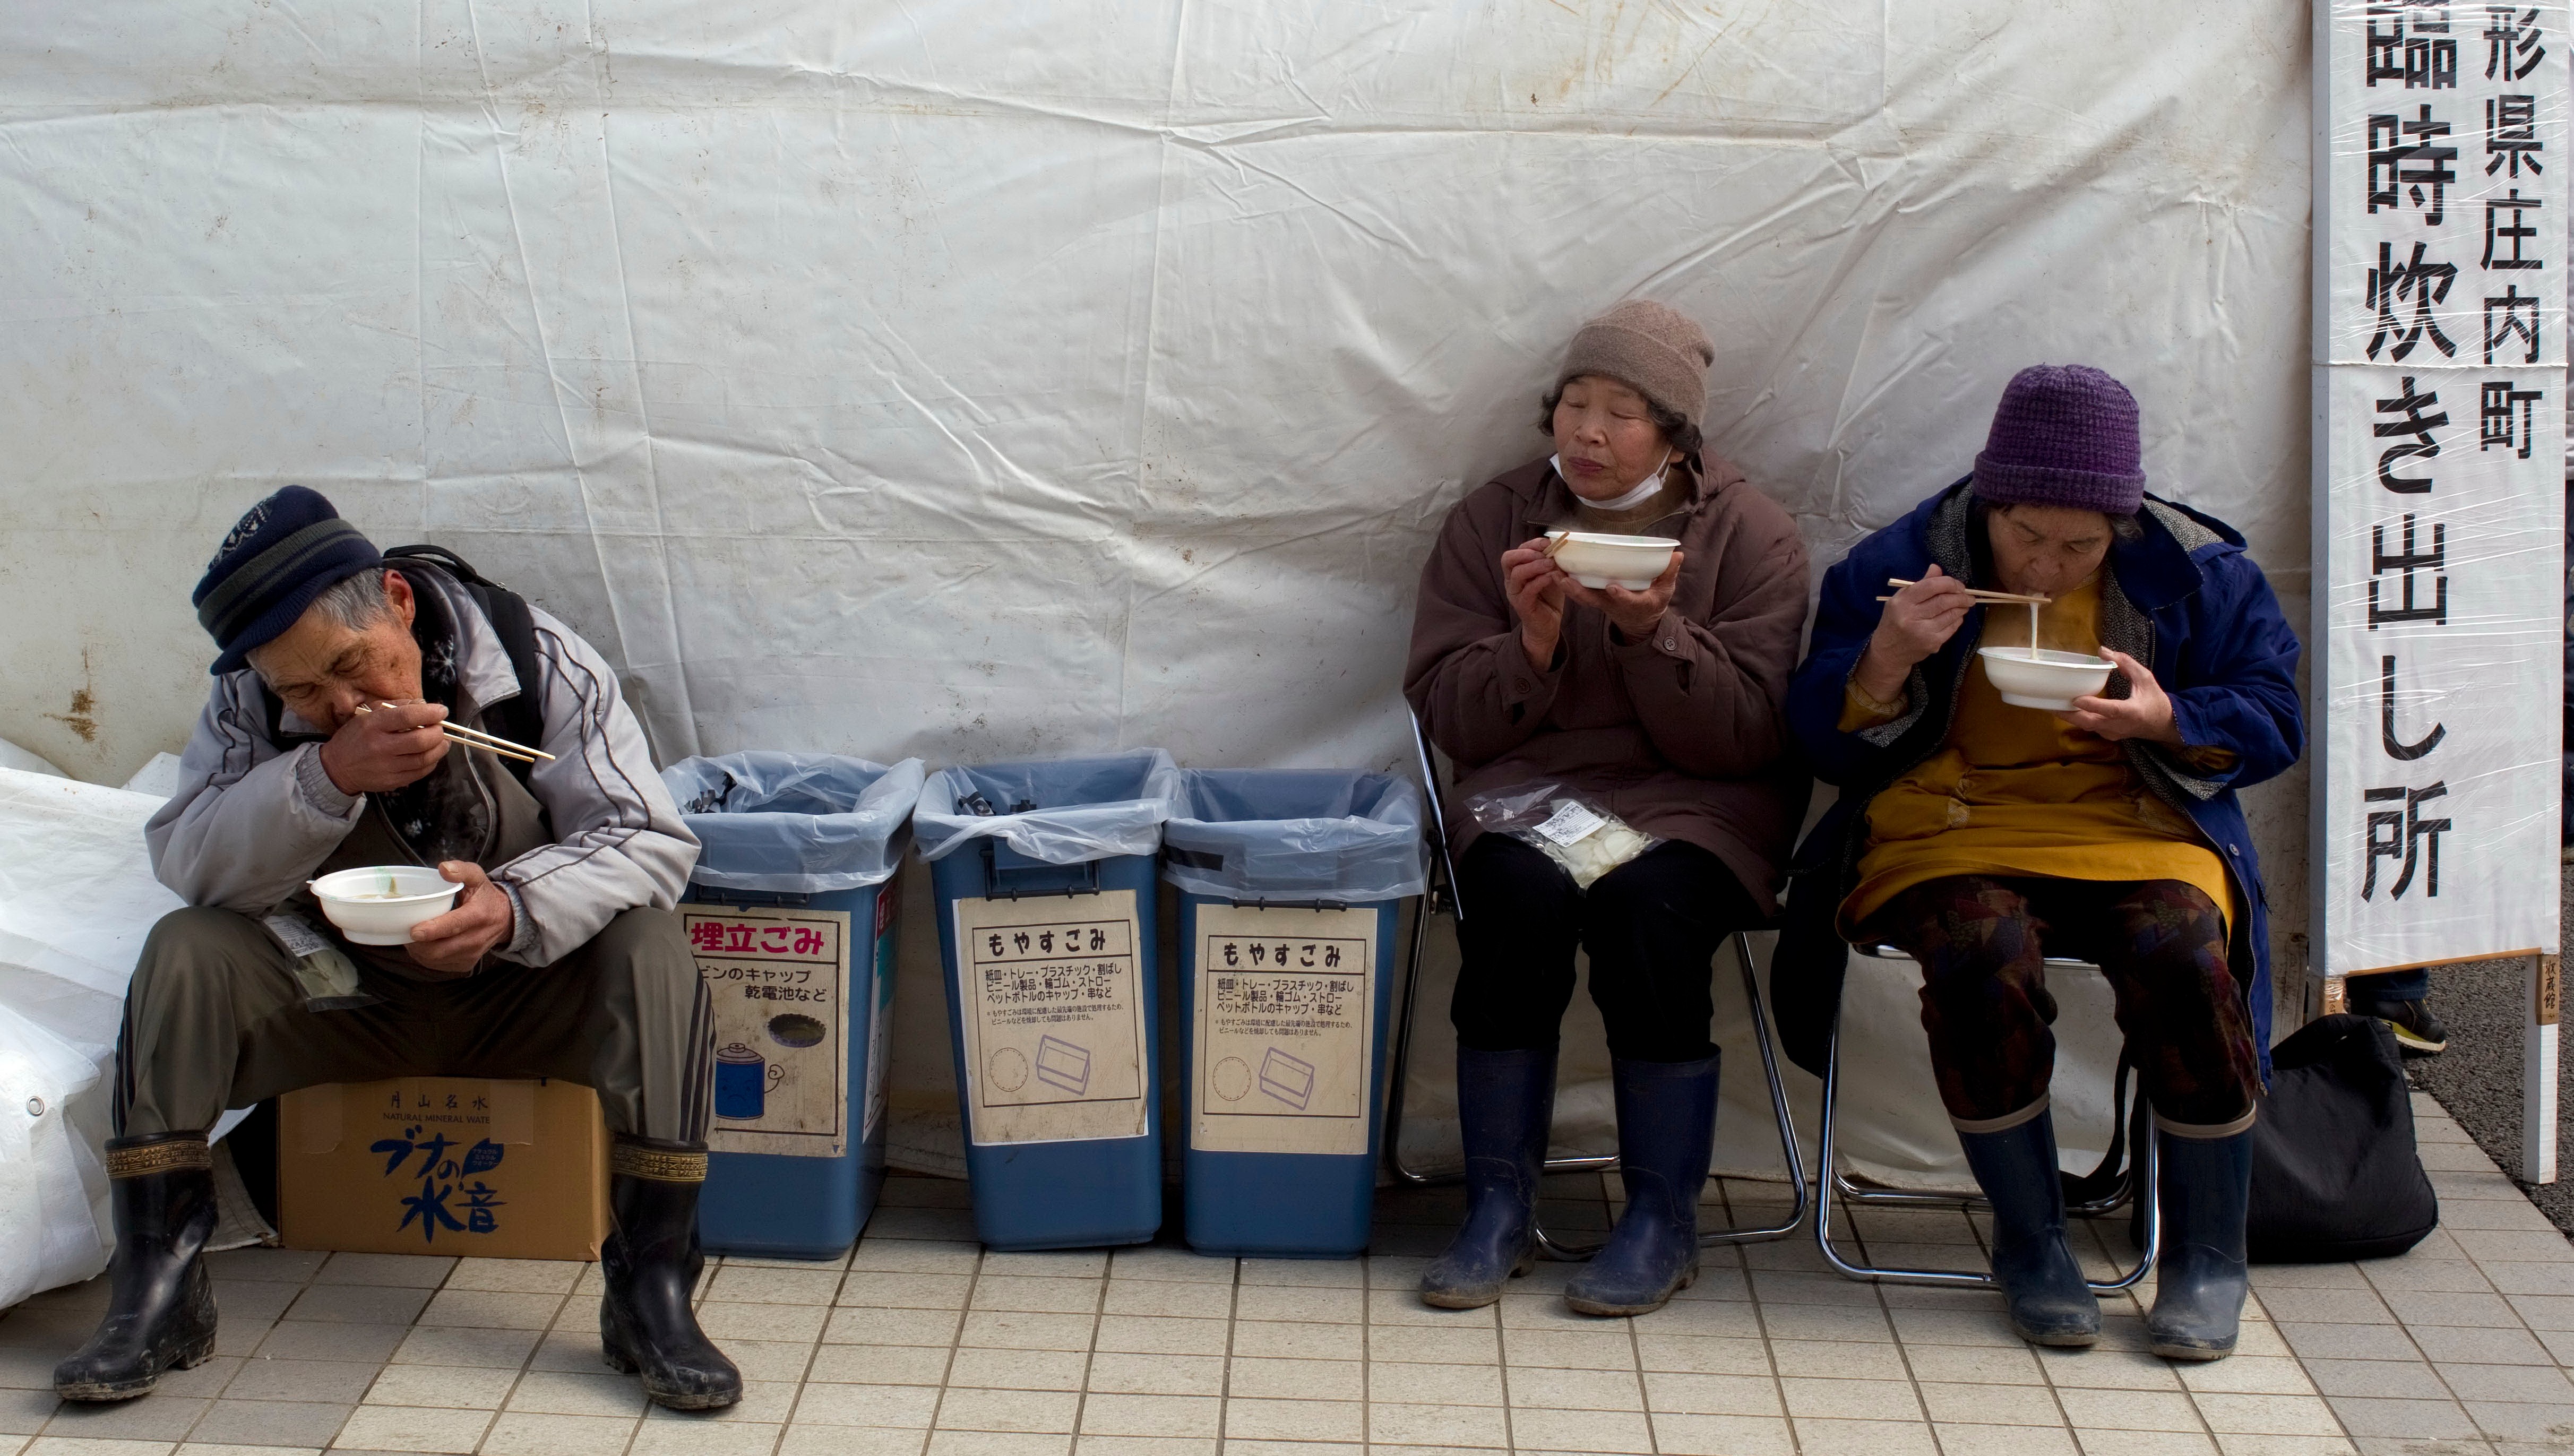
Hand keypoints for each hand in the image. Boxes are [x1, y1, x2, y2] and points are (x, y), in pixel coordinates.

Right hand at [319, 700, 447, 794]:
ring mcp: (386, 766)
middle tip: (440, 728)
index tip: (442, 711)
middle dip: (438, 732)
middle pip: (421, 740)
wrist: (337, 767)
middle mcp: (380, 746)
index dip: (430, 713)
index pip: (408, 717)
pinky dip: (432, 762)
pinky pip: (420, 772)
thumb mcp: (369, 714)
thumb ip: (397, 706)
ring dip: (440, 748)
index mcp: (373, 725)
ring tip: (442, 741)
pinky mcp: (392, 782)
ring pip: (424, 758)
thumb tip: (424, 704)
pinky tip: (432, 755)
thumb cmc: (356, 736)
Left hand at [406, 861, 514, 976]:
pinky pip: (438, 965)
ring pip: (436, 960)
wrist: (505, 919)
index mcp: (478, 915)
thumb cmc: (485, 897)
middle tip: (406, 932)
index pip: (454, 926)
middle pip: (440, 949)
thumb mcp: (477, 877)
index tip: (414, 931)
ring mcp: (471, 954)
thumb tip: (443, 868)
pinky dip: (426, 957)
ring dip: (419, 950)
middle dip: (418, 944)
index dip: (433, 930)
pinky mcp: (466, 964)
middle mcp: (476, 939)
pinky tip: (425, 945)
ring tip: (413, 938)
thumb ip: (461, 870)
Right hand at [1502, 537, 1569, 670]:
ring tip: (1551, 564)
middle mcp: (1511, 581)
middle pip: (1508, 559)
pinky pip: (1527, 590)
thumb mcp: (1550, 575)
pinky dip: (1540, 581)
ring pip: (1517, 573)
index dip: (1530, 544)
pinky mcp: (1522, 605)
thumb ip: (1551, 563)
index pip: (1516, 551)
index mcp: (1516, 571)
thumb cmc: (1548, 599)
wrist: (1547, 626)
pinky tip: (1551, 577)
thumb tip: (1559, 547)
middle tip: (1545, 553)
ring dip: (1535, 565)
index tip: (1547, 542)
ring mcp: (1515, 593)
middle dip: (1527, 552)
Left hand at [1560, 550, 1685, 641]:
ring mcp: (1601, 601)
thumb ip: (1669, 573)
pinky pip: (1577, 591)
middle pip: (1593, 600)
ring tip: (1552, 572)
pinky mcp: (1594, 596)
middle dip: (1578, 591)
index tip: (1612, 587)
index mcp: (1634, 604)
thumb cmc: (1653, 602)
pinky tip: (1554, 569)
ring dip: (1566, 586)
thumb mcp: (1666, 591)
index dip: (1620, 595)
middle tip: (1564, 580)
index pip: (1626, 601)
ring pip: (1581, 596)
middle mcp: (1613, 604)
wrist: (1640, 620)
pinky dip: (1565, 582)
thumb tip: (1678, 555)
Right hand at [1853, 565, 1972, 701]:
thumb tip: (1937, 568)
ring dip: (1962, 607)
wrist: (1888, 652)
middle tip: (1967, 594)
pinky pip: (1952, 627)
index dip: (1949, 582)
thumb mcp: (1901, 600)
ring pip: (1951, 614)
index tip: (1957, 584)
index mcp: (1902, 602)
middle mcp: (1911, 617)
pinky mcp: (1932, 644)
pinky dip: (1957, 619)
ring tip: (1965, 603)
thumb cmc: (1894, 621)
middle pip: (1944, 601)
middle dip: (1960, 595)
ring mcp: (1923, 632)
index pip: (1931, 586)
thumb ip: (1921, 584)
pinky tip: (1957, 616)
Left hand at [2061, 649, 2181, 744]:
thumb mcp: (2145, 678)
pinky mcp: (2108, 735)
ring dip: (2070, 717)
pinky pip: (2090, 728)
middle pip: (2091, 722)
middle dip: (2070, 714)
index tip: (2076, 699)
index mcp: (2132, 711)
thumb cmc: (2155, 700)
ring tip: (2053, 705)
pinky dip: (2078, 719)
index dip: (2093, 705)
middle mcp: (2120, 725)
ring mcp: (2113, 733)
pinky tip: (2067, 709)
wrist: (2164, 725)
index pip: (2110, 710)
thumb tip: (2103, 651)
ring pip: (2087, 727)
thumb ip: (2126, 664)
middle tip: (2052, 703)